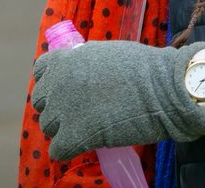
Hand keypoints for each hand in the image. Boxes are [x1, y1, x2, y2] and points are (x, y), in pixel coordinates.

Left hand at [31, 40, 204, 160]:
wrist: (163, 88)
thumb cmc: (142, 68)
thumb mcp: (104, 53)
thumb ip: (82, 62)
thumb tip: (76, 71)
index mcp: (64, 60)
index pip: (40, 73)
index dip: (53, 83)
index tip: (68, 90)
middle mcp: (57, 83)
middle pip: (41, 103)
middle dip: (58, 108)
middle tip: (79, 112)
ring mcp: (64, 110)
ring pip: (48, 127)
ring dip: (64, 129)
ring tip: (86, 128)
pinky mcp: (74, 136)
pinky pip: (58, 150)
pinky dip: (69, 150)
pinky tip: (86, 144)